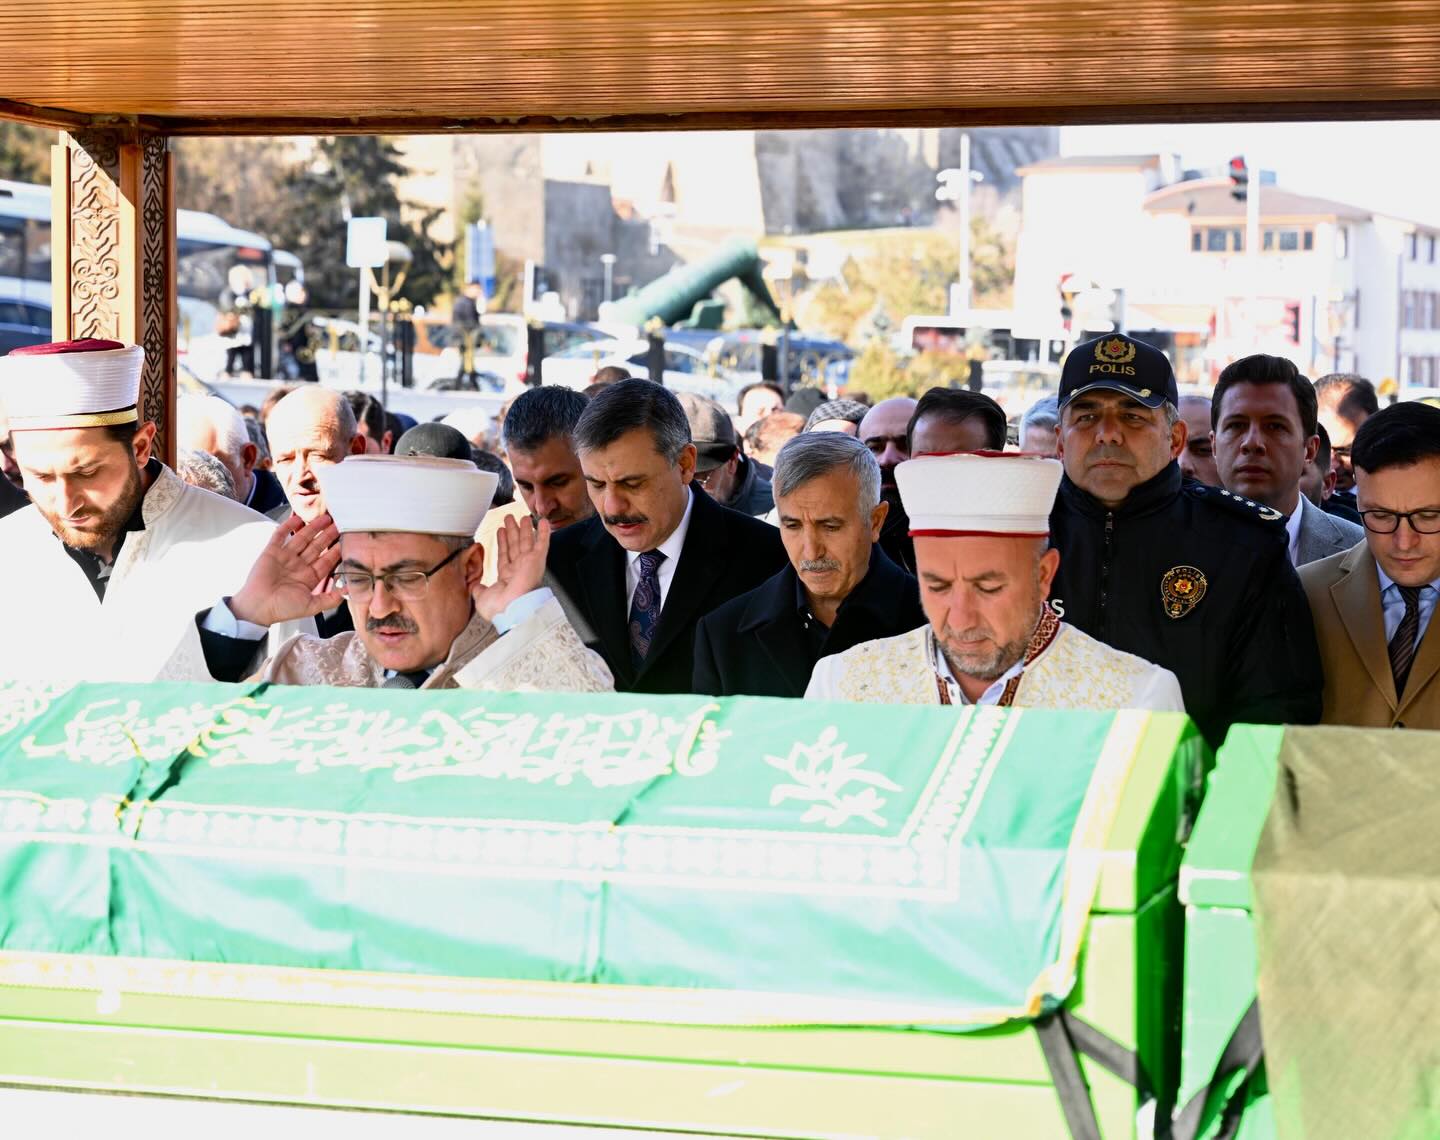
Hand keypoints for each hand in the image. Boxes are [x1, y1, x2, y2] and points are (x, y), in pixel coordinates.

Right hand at [230, 512, 344, 626]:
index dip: (336, 551)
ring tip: (324, 518)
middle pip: (316, 546)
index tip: (346, 541)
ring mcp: (285, 558)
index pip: (326, 561)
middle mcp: (298, 565)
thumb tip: (348, 591)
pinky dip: (287, 526)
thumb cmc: (282, 609)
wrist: (258, 608)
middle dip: (327, 535)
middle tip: (338, 524)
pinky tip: (297, 518)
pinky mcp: (271, 552)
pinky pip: (280, 536)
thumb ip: (331, 599)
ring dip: (312, 528)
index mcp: (309, 577)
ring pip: (302, 538)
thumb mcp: (312, 606)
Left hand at [472, 515, 549, 623]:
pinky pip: (542, 544)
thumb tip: (474, 586)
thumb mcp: (481, 598)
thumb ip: (478, 589)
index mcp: (507, 578)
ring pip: (526, 542)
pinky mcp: (537, 561)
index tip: (501, 531)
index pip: (504, 555)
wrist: (512, 609)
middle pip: (515, 545)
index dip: (503, 542)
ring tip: (522, 517)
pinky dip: (543, 533)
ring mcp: (528, 564)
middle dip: (512, 531)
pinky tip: (543, 522)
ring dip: (524, 529)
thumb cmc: (499, 608)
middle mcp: (519, 570)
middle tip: (510, 519)